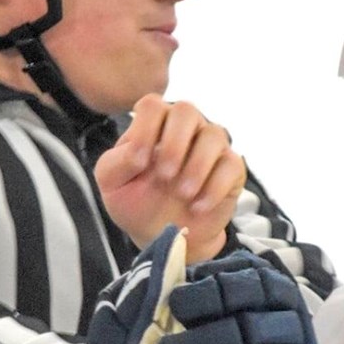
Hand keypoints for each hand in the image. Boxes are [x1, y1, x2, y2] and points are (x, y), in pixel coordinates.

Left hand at [95, 94, 245, 262]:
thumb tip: (138, 151)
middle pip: (186, 110)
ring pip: (214, 134)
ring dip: (196, 166)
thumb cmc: (135, 202)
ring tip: (182, 194)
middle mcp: (184, 129)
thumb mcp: (111, 183)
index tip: (139, 164)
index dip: (145, 131)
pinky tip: (197, 207)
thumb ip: (116, 161)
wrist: (162, 237)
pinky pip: (232, 165)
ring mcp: (210, 147)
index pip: (152, 106)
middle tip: (164, 176)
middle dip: (174, 144)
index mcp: (153, 125)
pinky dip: (214, 188)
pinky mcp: (230, 170)